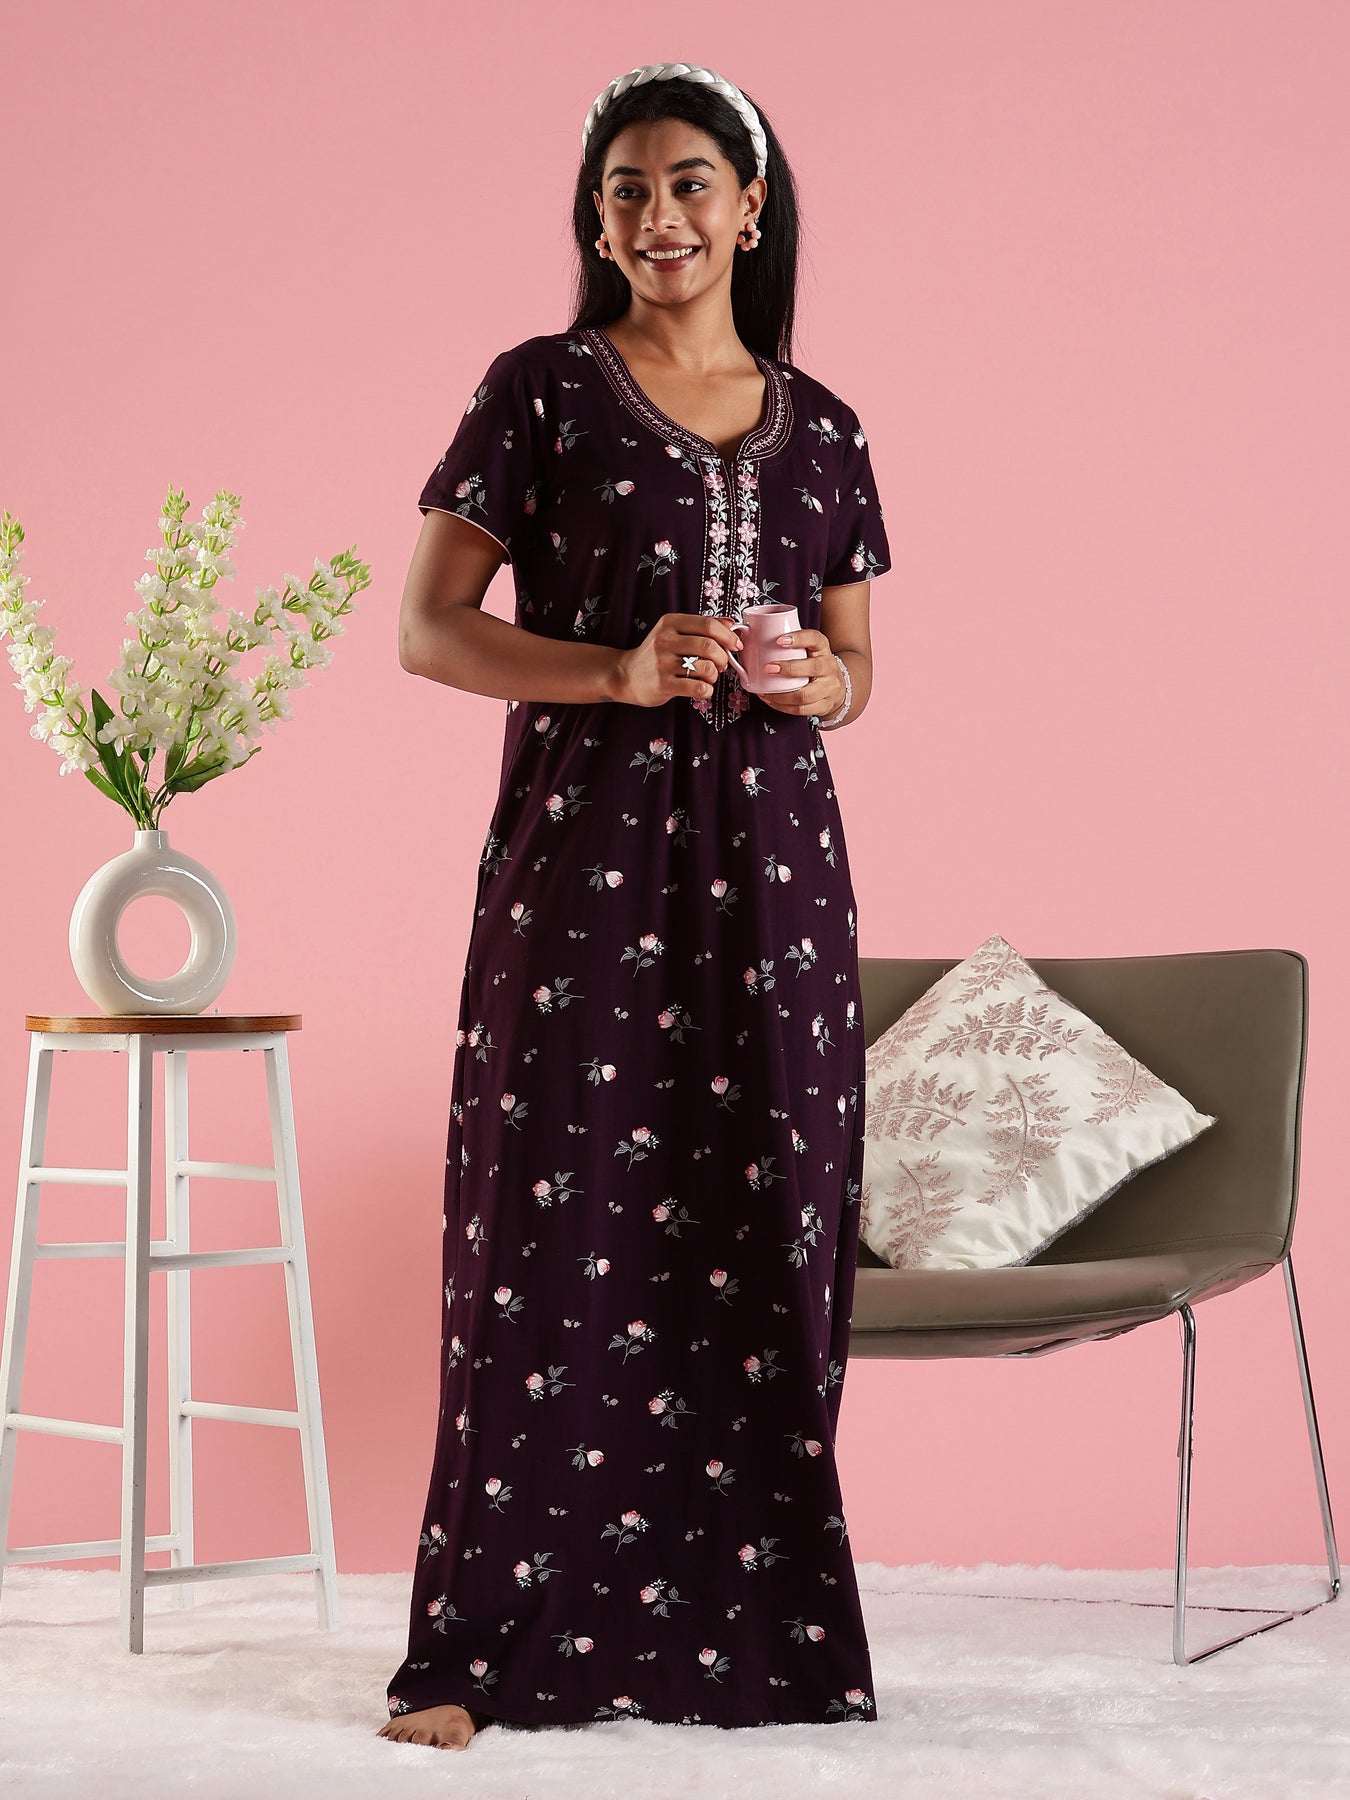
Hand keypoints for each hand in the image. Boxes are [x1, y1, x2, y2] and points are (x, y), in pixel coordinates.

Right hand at [615, 613, 745, 708]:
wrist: (625, 675)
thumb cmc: (656, 654)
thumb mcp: (674, 632)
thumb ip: (701, 626)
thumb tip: (731, 623)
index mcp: (670, 623)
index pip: (708, 624)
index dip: (728, 635)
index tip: (736, 645)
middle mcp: (665, 640)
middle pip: (710, 646)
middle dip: (723, 657)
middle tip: (722, 664)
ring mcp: (663, 664)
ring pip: (707, 668)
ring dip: (715, 675)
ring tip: (709, 676)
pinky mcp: (663, 684)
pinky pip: (699, 688)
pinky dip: (708, 690)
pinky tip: (702, 688)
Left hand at [755, 626, 845, 718]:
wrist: (837, 688)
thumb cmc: (814, 666)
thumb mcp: (809, 651)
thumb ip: (790, 646)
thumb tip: (754, 640)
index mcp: (823, 649)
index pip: (815, 639)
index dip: (798, 638)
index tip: (779, 640)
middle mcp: (828, 667)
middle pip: (813, 668)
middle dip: (788, 669)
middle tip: (768, 668)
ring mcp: (829, 688)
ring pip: (804, 695)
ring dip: (781, 695)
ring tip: (765, 692)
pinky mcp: (824, 705)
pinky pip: (801, 709)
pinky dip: (783, 707)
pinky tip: (771, 701)